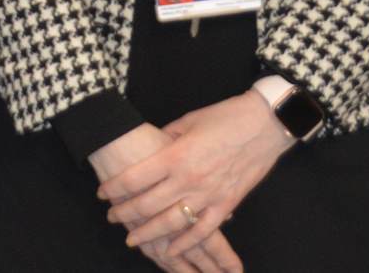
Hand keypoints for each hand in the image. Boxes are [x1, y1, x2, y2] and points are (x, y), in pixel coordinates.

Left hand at [87, 127, 242, 272]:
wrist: (266, 124)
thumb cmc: (224, 117)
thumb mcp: (186, 121)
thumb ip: (165, 139)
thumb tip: (148, 149)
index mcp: (175, 155)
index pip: (134, 178)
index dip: (114, 188)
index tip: (102, 193)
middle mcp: (188, 179)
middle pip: (148, 204)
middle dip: (125, 213)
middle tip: (112, 217)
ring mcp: (209, 194)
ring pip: (172, 223)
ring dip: (149, 234)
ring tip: (132, 238)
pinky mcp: (227, 204)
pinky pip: (203, 231)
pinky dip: (186, 244)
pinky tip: (170, 251)